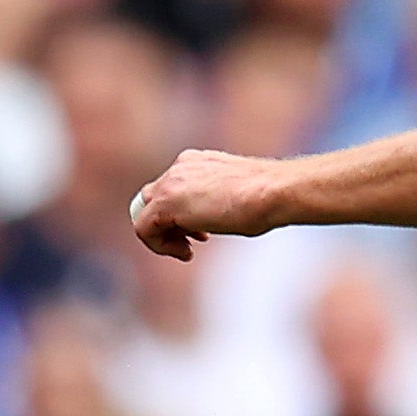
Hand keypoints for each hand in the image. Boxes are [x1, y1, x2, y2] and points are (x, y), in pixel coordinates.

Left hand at [128, 149, 279, 260]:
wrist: (274, 192)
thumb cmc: (269, 197)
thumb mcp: (237, 194)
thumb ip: (216, 199)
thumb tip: (216, 217)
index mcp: (196, 162)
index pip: (171, 189)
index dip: (180, 216)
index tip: (201, 234)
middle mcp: (179, 167)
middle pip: (152, 200)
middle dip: (168, 225)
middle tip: (192, 243)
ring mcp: (171, 182)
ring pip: (145, 214)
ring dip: (164, 237)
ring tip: (188, 251)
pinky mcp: (166, 202)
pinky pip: (143, 228)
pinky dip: (159, 246)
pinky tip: (186, 253)